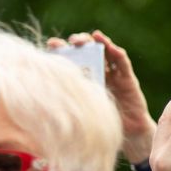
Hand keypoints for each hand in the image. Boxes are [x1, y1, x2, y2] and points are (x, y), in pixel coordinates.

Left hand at [53, 31, 154, 170]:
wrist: (128, 134)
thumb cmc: (102, 124)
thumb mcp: (81, 111)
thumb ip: (69, 102)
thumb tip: (42, 96)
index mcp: (84, 79)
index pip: (72, 59)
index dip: (62, 50)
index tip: (52, 44)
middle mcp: (99, 73)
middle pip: (88, 51)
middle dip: (80, 42)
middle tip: (73, 41)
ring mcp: (114, 75)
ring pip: (106, 52)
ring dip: (100, 42)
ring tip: (93, 36)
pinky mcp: (128, 79)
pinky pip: (122, 63)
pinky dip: (117, 53)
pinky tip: (111, 47)